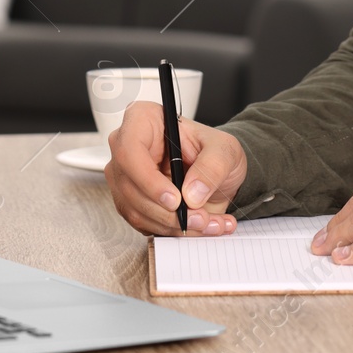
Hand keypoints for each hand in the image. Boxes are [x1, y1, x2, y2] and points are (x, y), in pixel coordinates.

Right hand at [105, 101, 247, 235]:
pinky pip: (145, 224)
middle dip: (168, 212)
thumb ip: (213, 166)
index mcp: (143, 120)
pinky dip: (174, 231)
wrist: (217, 174)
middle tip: (199, 217)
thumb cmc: (213, 150)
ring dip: (174, 225)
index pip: (129, 149)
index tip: (175, 199)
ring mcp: (127, 177)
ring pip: (136, 210)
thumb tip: (192, 193)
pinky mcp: (132, 202)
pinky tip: (200, 227)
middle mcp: (128, 148)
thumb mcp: (225, 150)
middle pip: (131, 186)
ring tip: (208, 223)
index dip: (147, 179)